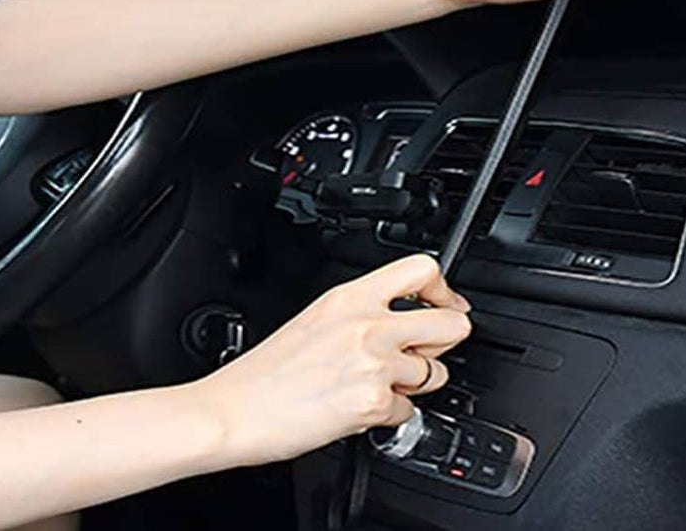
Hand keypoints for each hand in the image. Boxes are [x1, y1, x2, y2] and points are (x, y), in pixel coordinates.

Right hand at [184, 254, 470, 468]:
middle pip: (451, 323)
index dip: (444, 291)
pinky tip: (362, 409)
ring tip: (380, 386)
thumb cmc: (266, 372)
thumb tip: (401, 318)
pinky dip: (391, 416)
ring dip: (415, 384)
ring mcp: (374, 364)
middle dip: (442, 343)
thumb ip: (362, 312)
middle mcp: (368, 324)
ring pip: (435, 373)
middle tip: (424, 354)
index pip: (422, 269)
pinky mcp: (373, 403)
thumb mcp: (317, 318)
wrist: (235, 411)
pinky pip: (409, 411)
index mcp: (351, 296)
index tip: (446, 306)